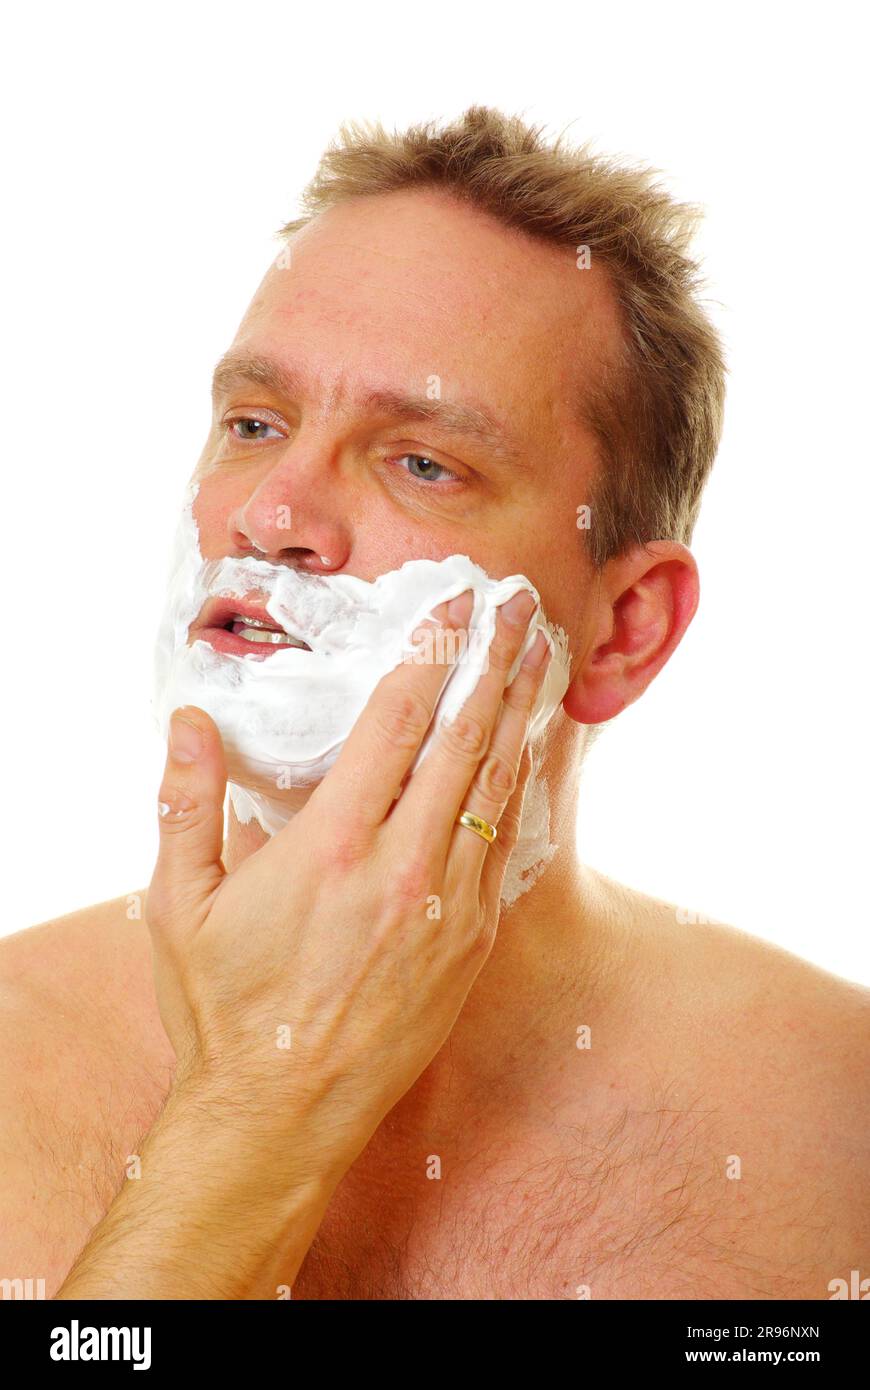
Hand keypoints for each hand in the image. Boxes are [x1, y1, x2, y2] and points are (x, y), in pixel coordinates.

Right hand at [146, 587, 551, 1190]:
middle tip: (523, 603)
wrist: (281, 1115)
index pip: (396, 721)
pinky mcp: (471, 944)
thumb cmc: (226, 1008)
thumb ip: (185, 805)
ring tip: (543, 655)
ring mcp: (448, 907)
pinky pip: (505, 846)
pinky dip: (519, 787)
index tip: (454, 603)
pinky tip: (528, 752)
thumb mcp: (178, 906)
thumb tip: (189, 721)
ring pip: (498, 788)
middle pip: (465, 738)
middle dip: (497, 660)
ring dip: (523, 712)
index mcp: (331, 846)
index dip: (430, 651)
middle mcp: (402, 868)